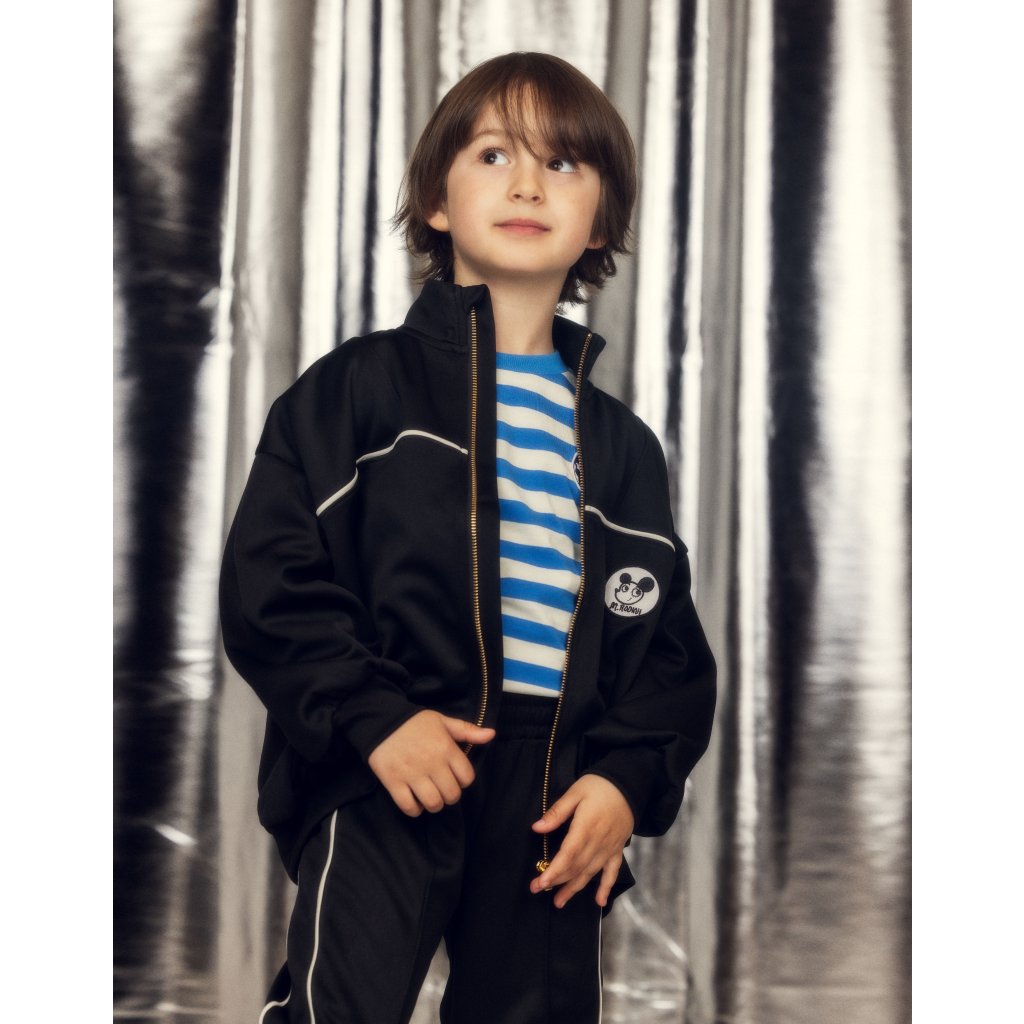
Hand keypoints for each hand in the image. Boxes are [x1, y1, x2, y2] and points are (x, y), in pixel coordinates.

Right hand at [367, 711, 494, 815]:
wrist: (381, 720)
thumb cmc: (415, 723)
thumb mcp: (443, 721)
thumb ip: (468, 730)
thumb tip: (491, 734)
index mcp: (446, 747)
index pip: (467, 777)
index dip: (464, 781)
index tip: (455, 777)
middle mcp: (431, 762)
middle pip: (452, 794)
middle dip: (450, 795)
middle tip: (443, 789)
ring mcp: (412, 773)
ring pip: (433, 803)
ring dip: (434, 804)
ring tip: (430, 796)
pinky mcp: (393, 781)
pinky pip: (409, 807)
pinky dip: (414, 809)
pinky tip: (414, 800)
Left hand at [529, 774, 634, 907]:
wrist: (629, 784)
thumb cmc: (599, 786)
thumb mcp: (575, 792)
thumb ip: (557, 812)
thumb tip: (537, 828)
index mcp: (586, 827)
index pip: (567, 855)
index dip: (554, 871)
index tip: (540, 883)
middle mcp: (598, 842)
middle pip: (576, 867)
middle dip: (556, 881)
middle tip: (538, 890)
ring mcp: (609, 848)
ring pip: (590, 873)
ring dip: (574, 888)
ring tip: (559, 901)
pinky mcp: (617, 849)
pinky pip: (612, 872)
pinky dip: (606, 887)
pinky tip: (599, 901)